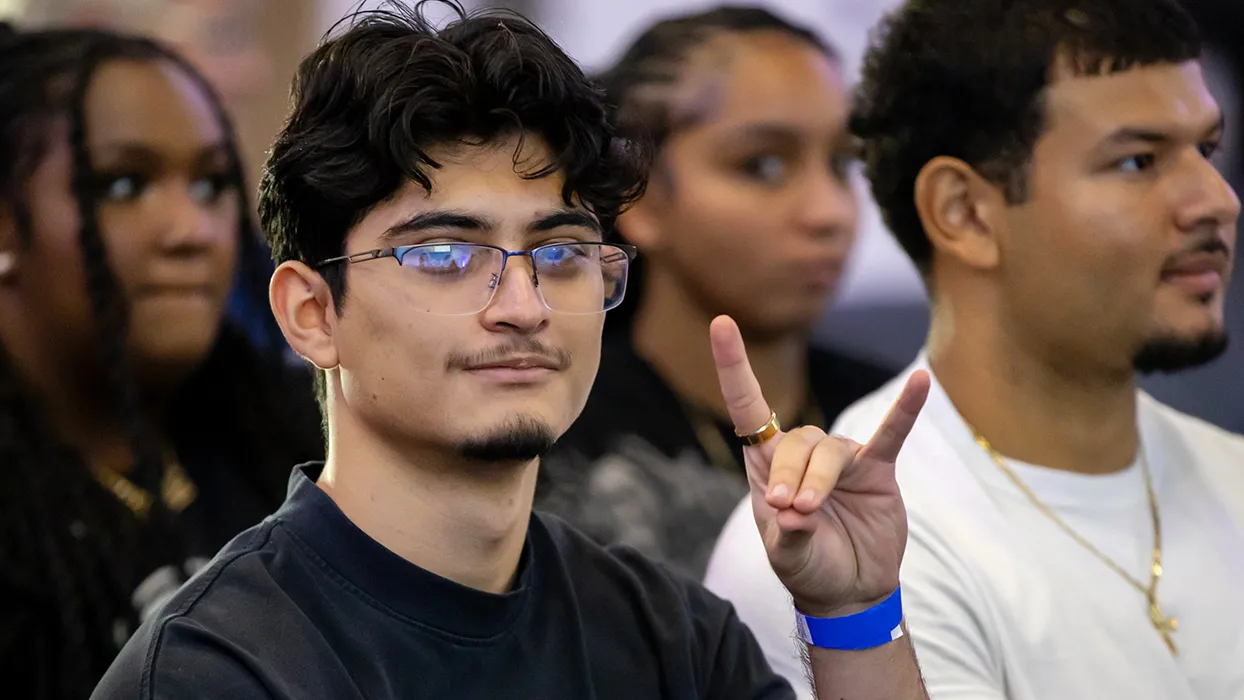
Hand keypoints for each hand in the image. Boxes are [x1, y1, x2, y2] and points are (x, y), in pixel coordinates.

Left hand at [710, 315, 929, 617]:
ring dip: (820, 480)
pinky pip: (890, 434)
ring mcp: (842, 459)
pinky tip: (920, 382)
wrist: (848, 591)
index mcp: (767, 467)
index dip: (734, 367)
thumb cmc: (808, 568)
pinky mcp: (878, 469)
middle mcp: (803, 455)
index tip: (722, 324)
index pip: (749, 408)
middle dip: (791, 476)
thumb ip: (788, 537)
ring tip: (812, 513)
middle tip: (793, 512)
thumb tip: (794, 513)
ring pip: (830, 452)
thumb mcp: (786, 558)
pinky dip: (904, 410)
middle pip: (795, 441)